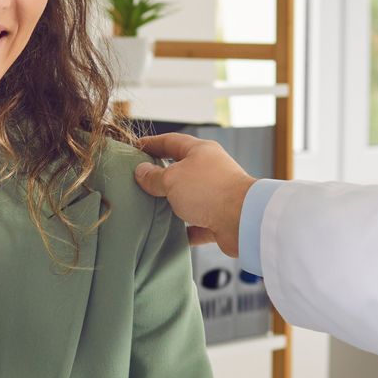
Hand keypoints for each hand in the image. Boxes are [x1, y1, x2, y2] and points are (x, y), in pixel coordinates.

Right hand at [133, 135, 257, 257]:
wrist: (243, 219)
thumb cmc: (209, 190)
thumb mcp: (172, 178)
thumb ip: (154, 176)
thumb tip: (141, 171)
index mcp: (200, 152)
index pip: (171, 141)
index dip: (152, 143)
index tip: (135, 148)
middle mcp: (210, 170)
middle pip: (181, 170)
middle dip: (160, 175)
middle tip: (138, 181)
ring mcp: (216, 195)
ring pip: (188, 198)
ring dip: (172, 204)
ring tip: (150, 209)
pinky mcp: (219, 218)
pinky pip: (198, 224)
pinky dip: (185, 230)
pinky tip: (171, 235)